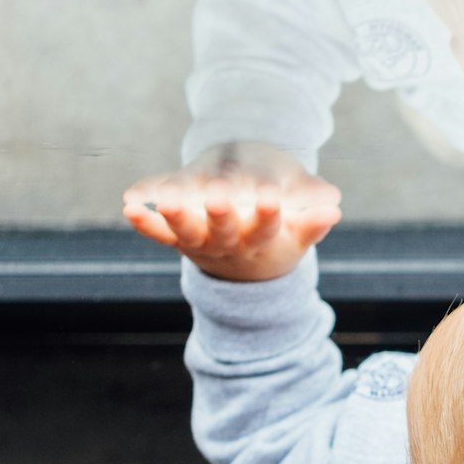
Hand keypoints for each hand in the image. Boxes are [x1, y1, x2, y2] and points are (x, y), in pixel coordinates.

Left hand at [122, 142, 342, 282]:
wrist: (243, 268)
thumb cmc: (275, 240)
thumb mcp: (298, 234)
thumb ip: (312, 222)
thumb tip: (334, 209)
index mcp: (260, 241)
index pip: (266, 228)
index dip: (267, 213)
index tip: (270, 196)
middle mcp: (227, 244)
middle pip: (223, 231)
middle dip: (220, 213)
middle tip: (217, 196)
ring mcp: (199, 243)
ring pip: (186, 232)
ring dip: (175, 216)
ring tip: (165, 201)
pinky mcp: (178, 240)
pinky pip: (159, 235)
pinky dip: (144, 224)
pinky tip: (129, 207)